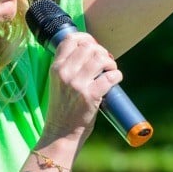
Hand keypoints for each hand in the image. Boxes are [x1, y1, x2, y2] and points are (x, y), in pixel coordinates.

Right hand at [41, 32, 122, 148]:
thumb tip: (92, 51)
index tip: (94, 46)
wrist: (60, 133)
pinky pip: (110, 76)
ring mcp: (77, 85)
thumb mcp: (58, 83)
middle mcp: (64, 73)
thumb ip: (69, 67)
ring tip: (110, 70)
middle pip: (89, 47)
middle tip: (105, 63)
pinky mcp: (90, 96)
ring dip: (110, 63)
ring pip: (100, 58)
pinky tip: (115, 80)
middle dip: (102, 52)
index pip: (70, 39)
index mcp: (55, 68)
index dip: (86, 38)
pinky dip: (116, 75)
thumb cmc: (63, 108)